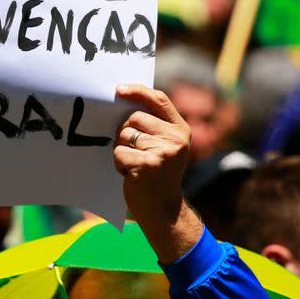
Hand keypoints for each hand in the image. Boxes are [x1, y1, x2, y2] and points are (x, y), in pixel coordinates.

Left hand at [114, 83, 200, 262]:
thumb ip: (153, 125)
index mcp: (181, 130)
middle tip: (134, 152)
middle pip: (134, 118)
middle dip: (124, 132)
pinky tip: (130, 174)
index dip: (138, 91)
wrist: (163, 210)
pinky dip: (118, 163)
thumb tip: (123, 99)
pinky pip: (119, 153)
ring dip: (121, 150)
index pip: (159, 100)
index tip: (119, 89)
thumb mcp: (164, 146)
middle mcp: (176, 139)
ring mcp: (164, 152)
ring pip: (124, 135)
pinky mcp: (148, 164)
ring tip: (134, 165)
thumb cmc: (157, 174)